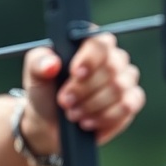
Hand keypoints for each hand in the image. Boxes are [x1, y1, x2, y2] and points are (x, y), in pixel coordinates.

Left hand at [21, 32, 144, 148]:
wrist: (49, 123)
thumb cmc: (45, 91)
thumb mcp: (35, 75)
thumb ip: (38, 62)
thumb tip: (51, 63)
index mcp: (89, 43)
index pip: (100, 42)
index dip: (90, 58)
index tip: (74, 73)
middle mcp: (112, 57)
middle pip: (112, 68)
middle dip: (85, 89)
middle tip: (65, 101)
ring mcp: (125, 79)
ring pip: (119, 89)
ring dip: (92, 105)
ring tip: (72, 114)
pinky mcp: (131, 102)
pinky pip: (129, 107)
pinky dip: (106, 117)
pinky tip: (88, 123)